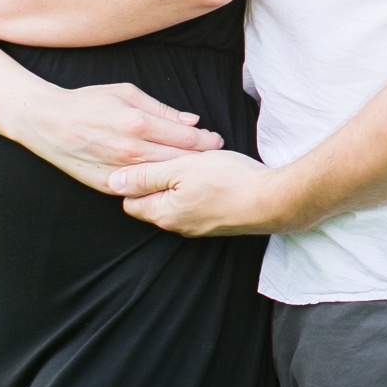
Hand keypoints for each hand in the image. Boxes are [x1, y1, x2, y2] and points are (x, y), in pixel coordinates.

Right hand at [12, 82, 222, 192]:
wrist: (45, 122)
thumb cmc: (88, 102)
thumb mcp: (127, 93)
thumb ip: (162, 109)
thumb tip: (192, 121)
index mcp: (137, 124)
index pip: (186, 138)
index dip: (207, 140)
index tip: (216, 140)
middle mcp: (129, 151)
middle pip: (179, 160)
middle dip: (201, 158)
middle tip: (214, 155)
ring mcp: (117, 171)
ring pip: (162, 178)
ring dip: (182, 173)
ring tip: (195, 167)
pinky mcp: (105, 185)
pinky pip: (140, 190)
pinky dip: (156, 185)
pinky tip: (166, 179)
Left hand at [111, 150, 295, 236]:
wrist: (273, 200)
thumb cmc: (228, 180)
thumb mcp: (181, 168)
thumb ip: (145, 175)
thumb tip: (113, 182)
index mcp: (162, 213)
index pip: (129, 199)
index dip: (137, 177)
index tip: (153, 160)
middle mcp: (176, 226)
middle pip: (152, 202)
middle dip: (161, 180)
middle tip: (180, 159)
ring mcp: (197, 228)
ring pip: (176, 203)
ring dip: (182, 184)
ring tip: (200, 166)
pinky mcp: (215, 224)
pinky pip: (196, 207)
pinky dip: (199, 192)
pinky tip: (215, 178)